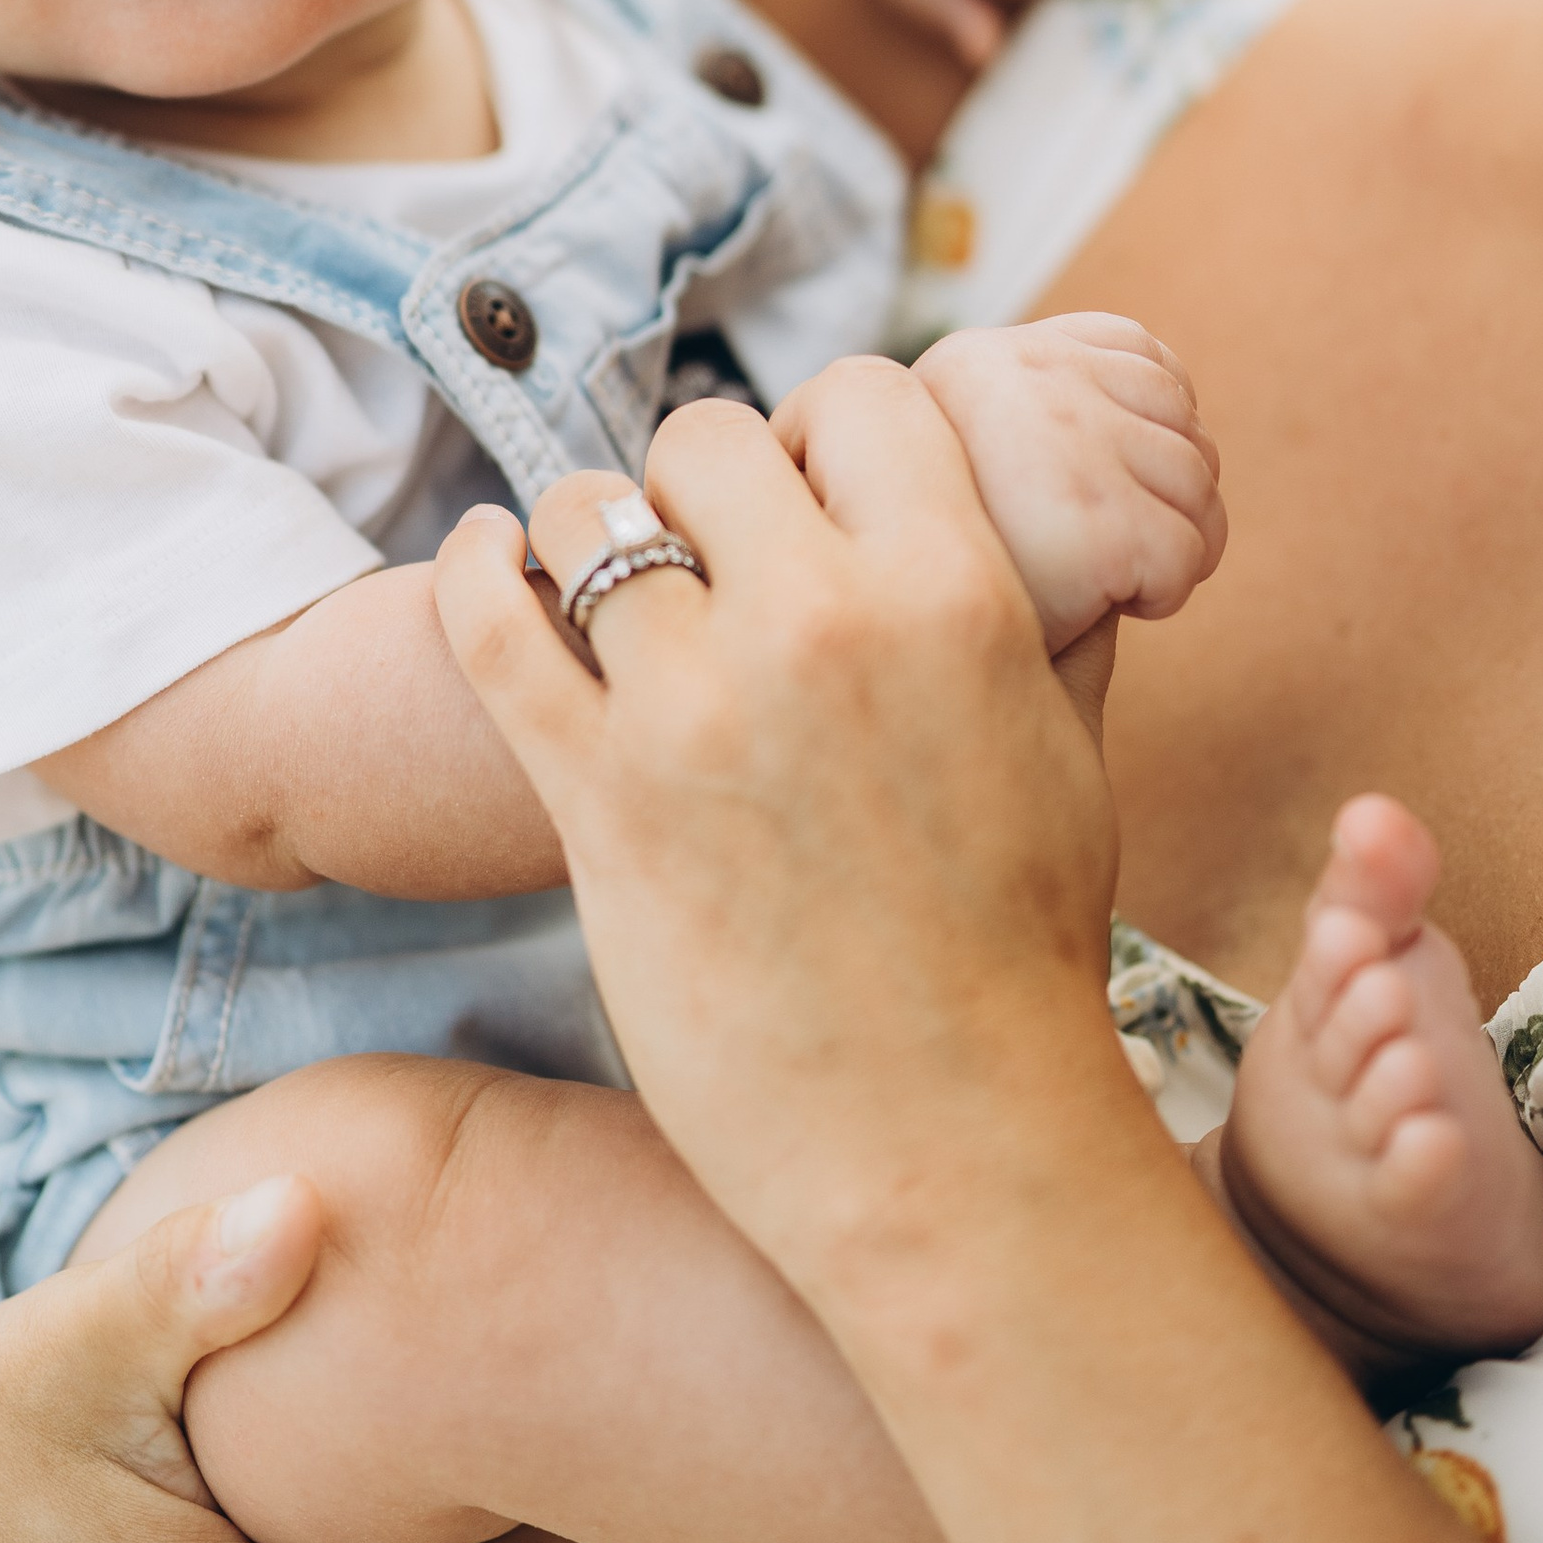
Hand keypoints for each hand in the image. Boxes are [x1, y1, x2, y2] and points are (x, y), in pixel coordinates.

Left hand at [433, 382, 1130, 1289]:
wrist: (947, 1147)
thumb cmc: (1019, 962)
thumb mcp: (1067, 754)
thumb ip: (1039, 619)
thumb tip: (1053, 533)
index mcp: (955, 595)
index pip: (862, 396)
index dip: (825, 434)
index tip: (805, 490)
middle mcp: (821, 624)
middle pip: (703, 439)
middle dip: (699, 484)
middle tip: (698, 551)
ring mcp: (694, 708)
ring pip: (581, 512)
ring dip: (583, 535)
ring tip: (591, 578)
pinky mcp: (592, 795)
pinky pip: (489, 622)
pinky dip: (475, 573)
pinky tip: (485, 564)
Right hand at [892, 311, 1224, 647]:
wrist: (893, 670)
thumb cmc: (922, 583)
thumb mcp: (950, 462)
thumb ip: (1022, 415)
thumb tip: (1165, 396)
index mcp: (978, 360)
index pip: (1137, 353)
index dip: (1148, 426)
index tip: (1114, 489)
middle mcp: (1020, 380)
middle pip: (1179, 416)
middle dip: (1169, 489)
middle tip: (1116, 552)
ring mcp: (1062, 446)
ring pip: (1197, 482)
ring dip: (1175, 542)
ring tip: (1112, 580)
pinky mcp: (1098, 527)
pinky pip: (1185, 553)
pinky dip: (1164, 592)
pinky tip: (1105, 607)